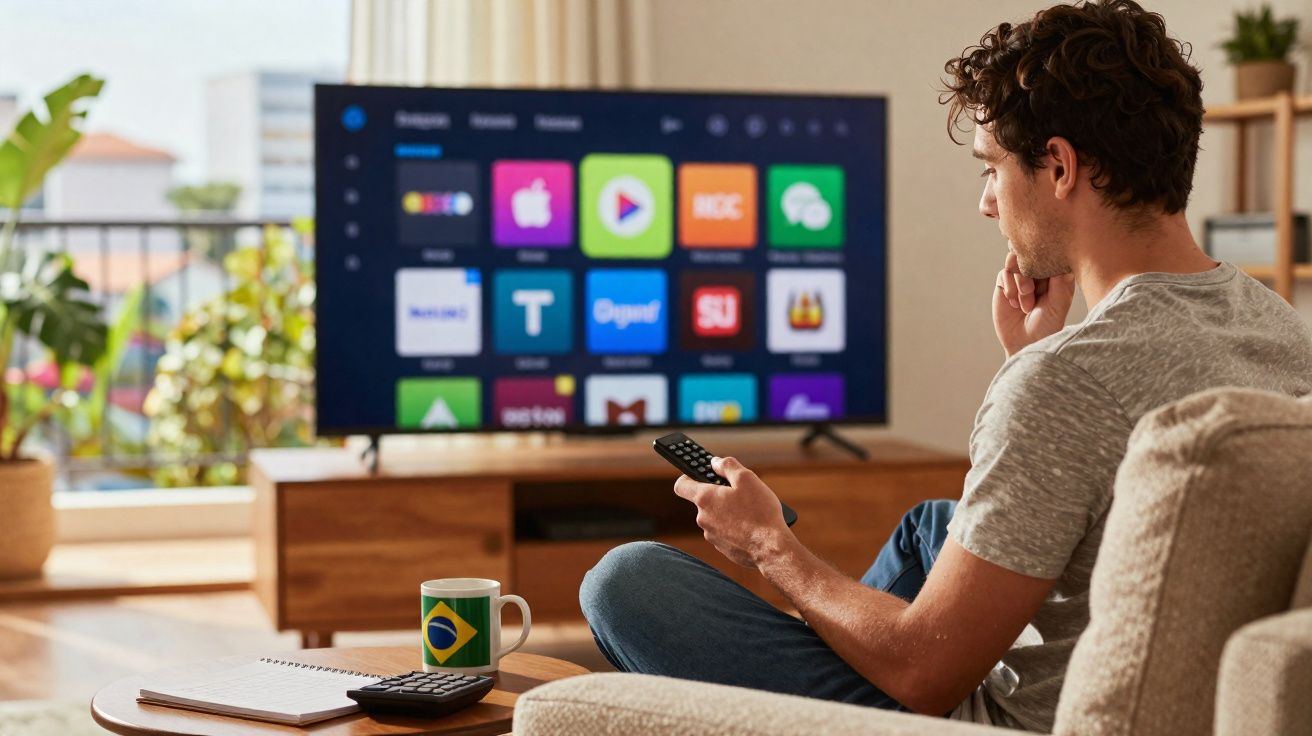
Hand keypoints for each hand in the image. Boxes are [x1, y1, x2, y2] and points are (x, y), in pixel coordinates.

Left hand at [672, 456, 792, 567]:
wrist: (771, 548)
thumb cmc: (760, 512)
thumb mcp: (747, 478)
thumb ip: (727, 466)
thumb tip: (715, 463)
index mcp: (705, 499)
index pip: (681, 485)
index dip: (687, 477)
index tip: (698, 474)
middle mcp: (703, 519)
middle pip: (704, 502)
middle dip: (718, 495)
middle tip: (738, 492)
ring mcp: (712, 535)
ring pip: (716, 518)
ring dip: (727, 512)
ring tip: (749, 511)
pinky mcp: (722, 548)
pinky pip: (725, 533)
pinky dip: (734, 528)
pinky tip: (751, 526)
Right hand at [992, 251, 1075, 357]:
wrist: (1024, 343)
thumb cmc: (1046, 326)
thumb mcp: (1058, 306)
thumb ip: (1060, 284)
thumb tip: (1062, 261)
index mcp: (1056, 276)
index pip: (1052, 254)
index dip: (1047, 257)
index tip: (1045, 270)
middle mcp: (1039, 274)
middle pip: (1031, 253)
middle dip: (1029, 270)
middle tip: (1029, 291)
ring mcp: (1020, 278)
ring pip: (1015, 260)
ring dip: (1019, 280)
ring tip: (1023, 303)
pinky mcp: (1005, 284)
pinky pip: (1004, 273)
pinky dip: (1009, 287)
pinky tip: (1013, 303)